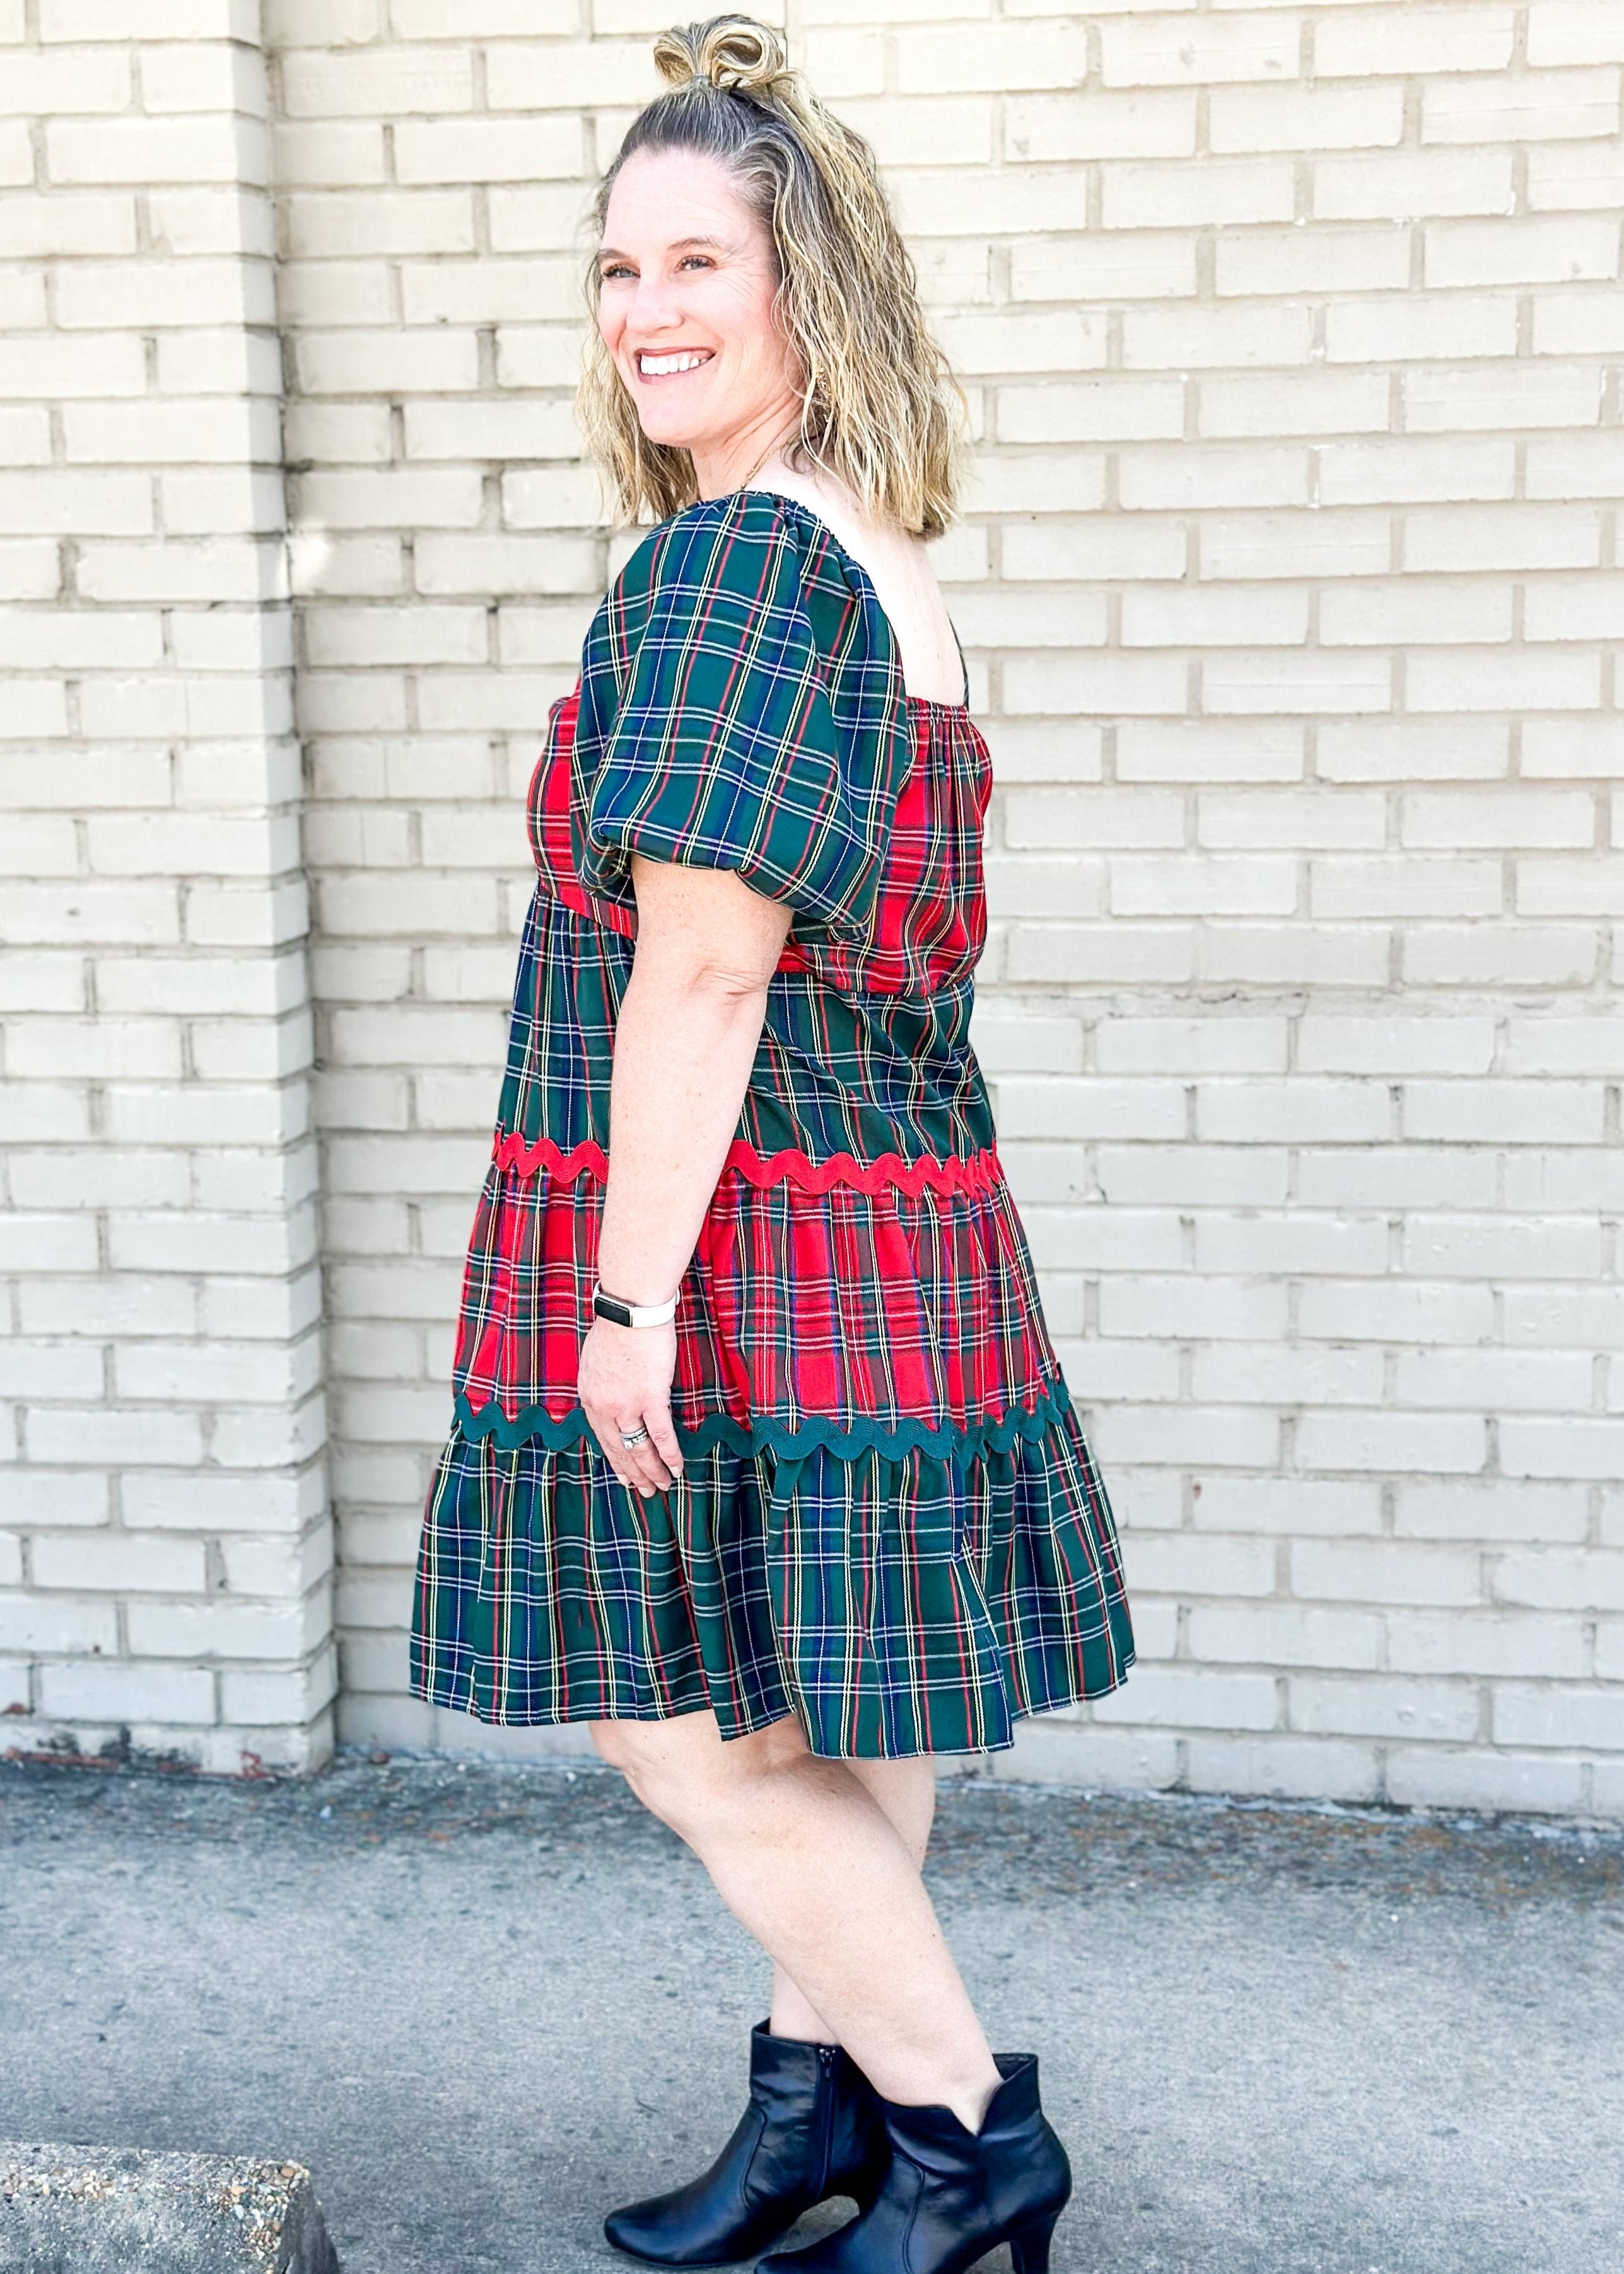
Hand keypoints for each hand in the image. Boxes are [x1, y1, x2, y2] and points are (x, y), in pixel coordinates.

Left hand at [577, 1316, 684, 1498]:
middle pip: (619, 1449)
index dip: (615, 1459)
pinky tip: (677, 1468)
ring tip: (663, 1486)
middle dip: (633, 1473)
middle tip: (644, 1491)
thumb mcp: (595, 1359)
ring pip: (639, 1448)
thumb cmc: (617, 1325)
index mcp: (590, 1396)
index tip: (623, 1474)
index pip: (601, 1437)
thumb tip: (609, 1391)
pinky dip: (670, 1455)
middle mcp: (604, 1407)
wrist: (630, 1310)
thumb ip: (600, 1382)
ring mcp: (626, 1405)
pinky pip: (660, 1435)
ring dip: (652, 1471)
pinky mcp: (650, 1398)